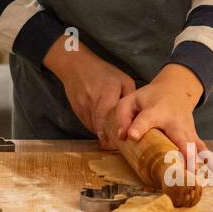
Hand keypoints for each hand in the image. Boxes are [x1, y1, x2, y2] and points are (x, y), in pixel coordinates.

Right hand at [42, 34, 133, 148]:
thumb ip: (130, 96)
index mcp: (107, 93)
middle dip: (109, 138)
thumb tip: (137, 113)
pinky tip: (103, 129)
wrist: (75, 65)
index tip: (119, 143)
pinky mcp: (77, 110)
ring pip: (93, 127)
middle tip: (117, 146)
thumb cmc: (102, 71)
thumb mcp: (122, 79)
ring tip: (112, 140)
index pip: (108, 117)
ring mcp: (83, 107)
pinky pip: (87, 124)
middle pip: (100, 126)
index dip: (112, 132)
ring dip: (102, 134)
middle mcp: (93, 101)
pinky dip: (96, 128)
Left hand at [111, 63, 211, 172]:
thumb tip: (124, 136)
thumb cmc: (150, 98)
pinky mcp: (193, 136)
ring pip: (192, 145)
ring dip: (194, 160)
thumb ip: (124, 115)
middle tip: (180, 168)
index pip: (146, 119)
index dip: (139, 127)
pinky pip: (201, 148)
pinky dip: (208, 158)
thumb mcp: (132, 100)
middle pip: (179, 137)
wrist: (176, 89)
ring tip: (194, 177)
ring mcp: (186, 129)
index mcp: (155, 111)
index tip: (132, 135)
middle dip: (181, 152)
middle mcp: (174, 122)